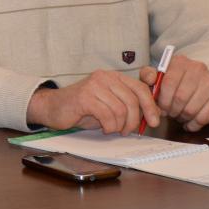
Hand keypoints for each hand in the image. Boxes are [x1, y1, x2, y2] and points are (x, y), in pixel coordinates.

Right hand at [27, 70, 160, 134]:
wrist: (53, 107)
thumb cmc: (83, 108)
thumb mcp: (110, 105)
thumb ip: (128, 105)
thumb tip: (154, 113)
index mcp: (113, 77)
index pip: (140, 88)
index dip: (150, 106)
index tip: (154, 121)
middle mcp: (104, 77)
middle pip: (132, 100)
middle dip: (134, 120)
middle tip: (127, 131)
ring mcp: (94, 85)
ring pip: (120, 109)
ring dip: (119, 125)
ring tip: (112, 129)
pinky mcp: (84, 97)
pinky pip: (107, 115)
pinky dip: (109, 126)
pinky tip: (104, 128)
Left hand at [139, 54, 208, 131]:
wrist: (199, 82)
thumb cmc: (174, 82)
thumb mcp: (158, 76)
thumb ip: (148, 76)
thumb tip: (150, 79)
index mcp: (179, 62)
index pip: (168, 83)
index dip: (162, 100)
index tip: (160, 108)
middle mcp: (197, 68)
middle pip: (180, 97)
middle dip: (172, 110)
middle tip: (170, 113)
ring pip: (191, 109)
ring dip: (182, 117)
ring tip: (179, 115)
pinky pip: (204, 117)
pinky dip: (194, 124)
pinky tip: (189, 122)